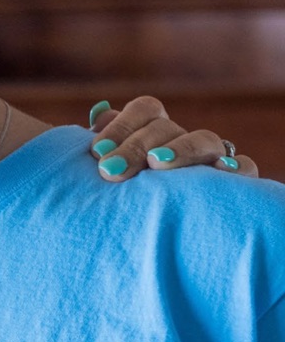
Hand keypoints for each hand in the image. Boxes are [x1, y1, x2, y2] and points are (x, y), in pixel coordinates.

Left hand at [88, 96, 258, 181]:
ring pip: (204, 140)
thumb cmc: (122, 196)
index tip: (96, 152)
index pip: (145, 109)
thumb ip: (103, 144)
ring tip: (157, 163)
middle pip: (165, 128)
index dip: (121, 125)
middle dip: (135, 147)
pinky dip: (238, 168)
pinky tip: (221, 174)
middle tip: (110, 170)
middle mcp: (182, 139)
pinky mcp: (233, 181)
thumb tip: (98, 114)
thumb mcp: (107, 169)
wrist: (150, 232)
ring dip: (181, 149)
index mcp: (153, 129)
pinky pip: (245, 168)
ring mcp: (210, 157)